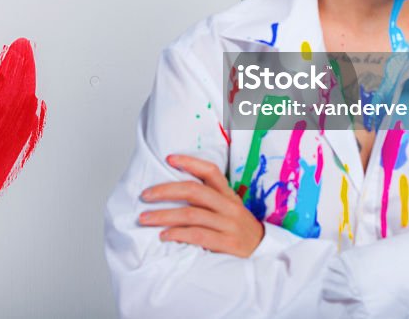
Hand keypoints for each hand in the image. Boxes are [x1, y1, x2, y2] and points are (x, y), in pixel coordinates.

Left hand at [138, 153, 263, 257]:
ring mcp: (229, 224)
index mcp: (228, 194)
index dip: (190, 162)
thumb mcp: (229, 207)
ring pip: (191, 214)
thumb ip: (209, 197)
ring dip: (164, 216)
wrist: (263, 250)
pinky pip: (197, 235)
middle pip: (194, 191)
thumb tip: (173, 188)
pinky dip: (177, 234)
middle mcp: (229, 206)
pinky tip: (164, 235)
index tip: (168, 158)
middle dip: (165, 191)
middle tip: (145, 195)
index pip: (210, 171)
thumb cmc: (238, 227)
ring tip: (145, 219)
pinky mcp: (227, 243)